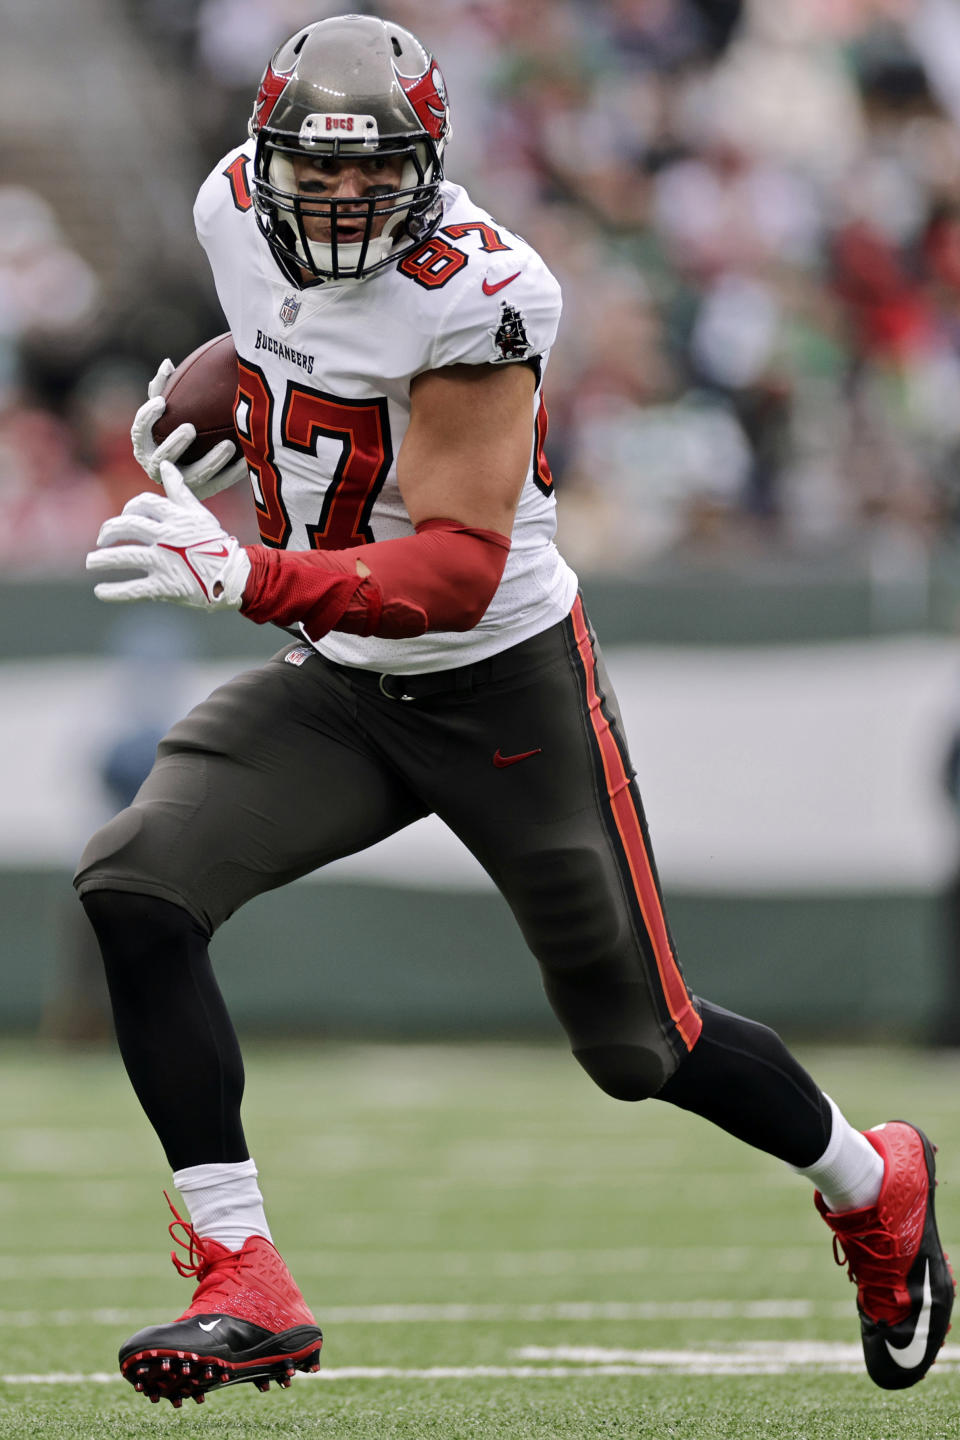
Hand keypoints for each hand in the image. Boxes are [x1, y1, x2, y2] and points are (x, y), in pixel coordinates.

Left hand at [87, 461, 250, 609]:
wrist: (235, 576)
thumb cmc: (215, 543)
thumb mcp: (199, 513)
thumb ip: (179, 490)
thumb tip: (165, 466)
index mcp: (176, 517)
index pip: (142, 504)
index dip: (128, 509)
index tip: (124, 518)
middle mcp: (167, 537)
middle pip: (127, 526)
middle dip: (108, 531)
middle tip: (101, 540)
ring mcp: (165, 562)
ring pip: (125, 556)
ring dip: (102, 559)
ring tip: (91, 562)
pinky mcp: (166, 587)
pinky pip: (134, 589)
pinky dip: (114, 591)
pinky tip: (100, 591)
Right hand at [131, 358, 247, 499]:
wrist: (193, 468)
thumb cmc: (175, 427)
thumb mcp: (168, 411)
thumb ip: (163, 388)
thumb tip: (168, 364)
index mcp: (145, 446)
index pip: (139, 431)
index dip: (147, 417)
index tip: (161, 402)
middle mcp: (158, 468)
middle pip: (163, 458)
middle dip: (175, 444)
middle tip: (189, 428)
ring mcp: (181, 483)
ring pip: (195, 475)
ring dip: (211, 461)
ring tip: (229, 446)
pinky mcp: (202, 493)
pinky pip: (220, 484)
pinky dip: (234, 472)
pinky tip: (248, 458)